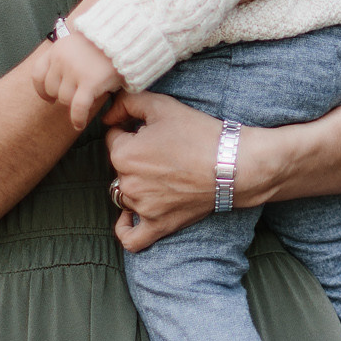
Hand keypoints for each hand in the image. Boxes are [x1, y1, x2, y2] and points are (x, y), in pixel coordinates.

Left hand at [37, 26, 124, 130]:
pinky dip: (78, 118)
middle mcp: (61, 59)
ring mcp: (75, 70)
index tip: (49, 97)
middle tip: (76, 96)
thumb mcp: (78, 44)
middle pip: (52, 89)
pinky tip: (79, 124)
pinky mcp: (90, 81)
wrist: (124, 37)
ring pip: (65, 99)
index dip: (41, 90)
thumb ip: (66, 57)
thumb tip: (59, 79)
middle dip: (62, 95)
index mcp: (57, 49)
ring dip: (74, 104)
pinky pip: (78, 107)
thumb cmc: (104, 43)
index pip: (37, 74)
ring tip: (87, 100)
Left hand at [101, 90, 226, 251]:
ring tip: (163, 174)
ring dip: (136, 184)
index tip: (153, 131)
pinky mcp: (158, 225)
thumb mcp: (161, 105)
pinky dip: (126, 228)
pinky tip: (130, 217)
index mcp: (123, 154)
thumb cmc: (199, 133)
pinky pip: (131, 238)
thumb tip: (108, 115)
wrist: (233, 164)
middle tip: (164, 150)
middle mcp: (127, 182)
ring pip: (124, 194)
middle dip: (135, 157)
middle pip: (119, 166)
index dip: (132, 130)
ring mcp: (142, 207)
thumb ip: (127, 102)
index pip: (114, 138)